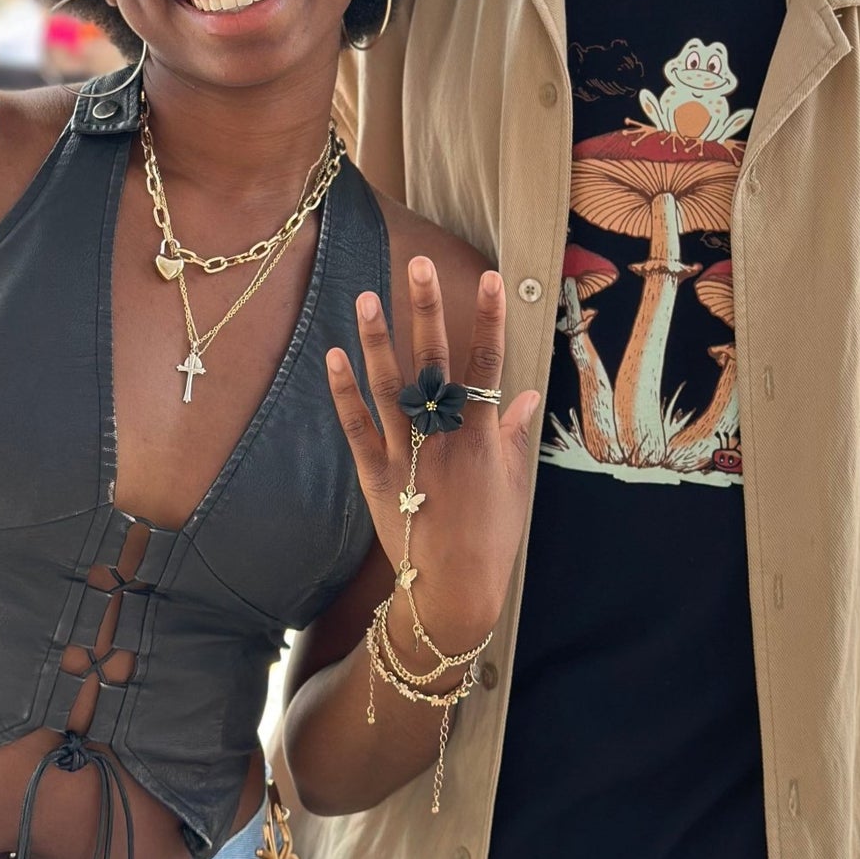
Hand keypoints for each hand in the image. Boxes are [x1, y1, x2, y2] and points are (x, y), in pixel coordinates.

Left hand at [325, 257, 540, 650]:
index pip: (487, 365)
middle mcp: (441, 440)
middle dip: (427, 310)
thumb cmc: (491, 537)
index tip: (493, 278)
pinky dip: (344, 391)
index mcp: (479, 438)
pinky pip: (356, 426)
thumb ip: (513, 433)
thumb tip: (525, 393)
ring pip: (389, 387)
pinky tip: (334, 355)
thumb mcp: (512, 482)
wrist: (451, 593)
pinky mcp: (375, 475)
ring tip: (366, 296)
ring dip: (377, 339)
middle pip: (434, 363)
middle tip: (420, 264)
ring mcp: (405, 456)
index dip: (491, 319)